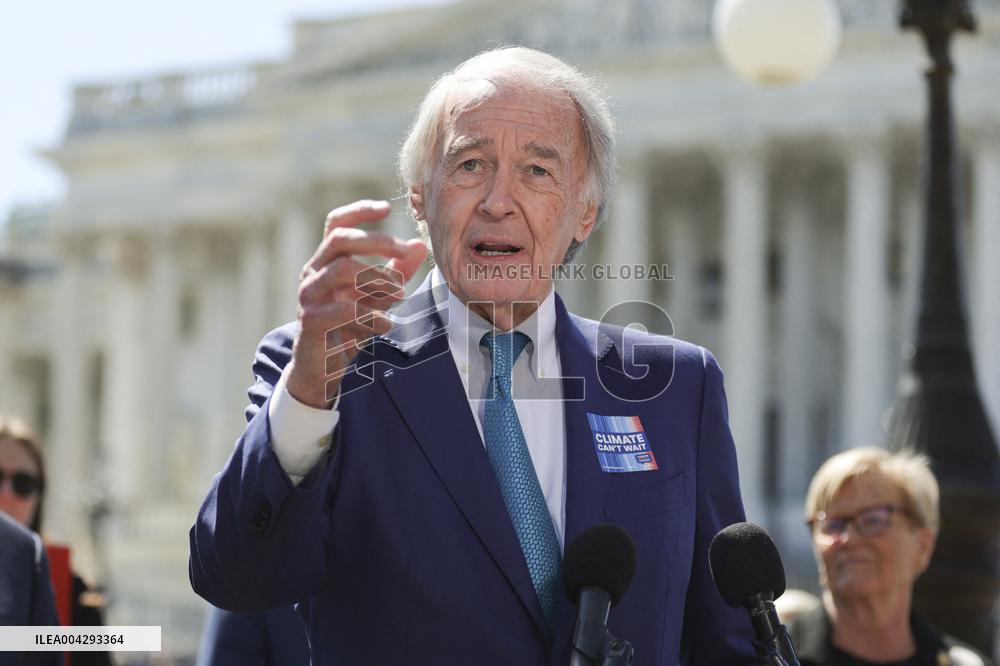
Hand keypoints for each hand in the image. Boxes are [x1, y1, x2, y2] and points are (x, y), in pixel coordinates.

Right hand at [285, 200, 427, 407]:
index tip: (386, 208)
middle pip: (340, 239)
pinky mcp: (311, 321)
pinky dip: (371, 315)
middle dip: (377, 241)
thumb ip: (396, 271)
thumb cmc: (348, 326)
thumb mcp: (377, 296)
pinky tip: (386, 323)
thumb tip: (419, 245)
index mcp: (327, 261)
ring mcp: (309, 296)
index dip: (358, 211)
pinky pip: (343, 309)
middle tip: (405, 249)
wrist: (322, 368)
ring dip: (377, 277)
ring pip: (341, 269)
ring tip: (400, 293)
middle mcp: (313, 272)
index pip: (336, 224)